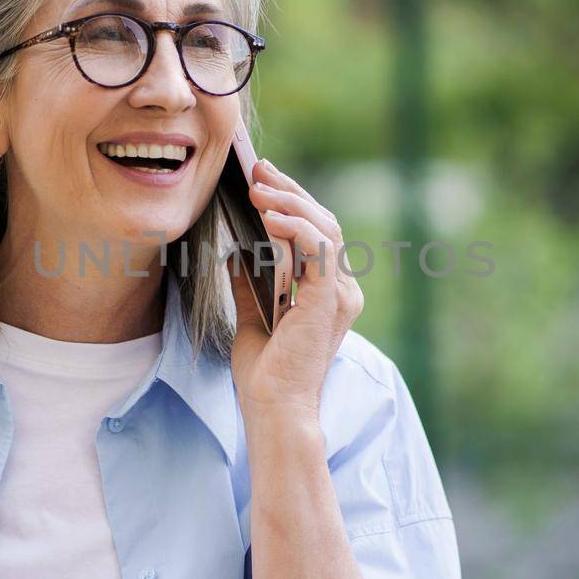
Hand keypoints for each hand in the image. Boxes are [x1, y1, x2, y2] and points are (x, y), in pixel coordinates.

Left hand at [227, 158, 363, 426]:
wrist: (274, 410)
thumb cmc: (265, 376)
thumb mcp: (252, 318)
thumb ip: (251, 285)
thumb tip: (235, 253)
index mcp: (328, 294)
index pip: (316, 234)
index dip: (291, 202)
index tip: (261, 179)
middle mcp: (342, 291)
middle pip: (323, 223)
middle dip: (289, 191)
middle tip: (257, 169)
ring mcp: (340, 295)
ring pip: (324, 228)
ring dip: (289, 202)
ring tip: (257, 186)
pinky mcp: (329, 300)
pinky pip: (319, 248)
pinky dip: (295, 226)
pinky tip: (268, 215)